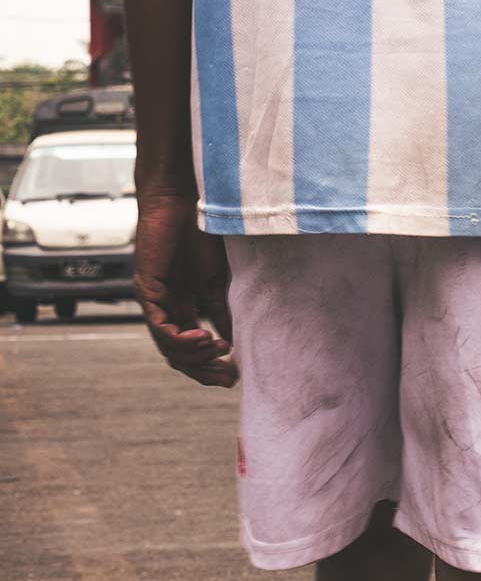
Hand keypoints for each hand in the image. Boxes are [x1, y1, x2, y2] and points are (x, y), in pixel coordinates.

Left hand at [133, 191, 237, 386]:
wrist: (185, 202)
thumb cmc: (201, 233)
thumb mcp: (218, 280)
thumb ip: (221, 311)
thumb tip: (234, 342)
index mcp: (180, 306)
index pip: (190, 347)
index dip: (210, 364)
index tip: (234, 374)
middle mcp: (163, 308)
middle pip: (178, 355)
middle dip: (203, 370)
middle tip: (227, 378)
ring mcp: (153, 301)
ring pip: (168, 347)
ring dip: (195, 355)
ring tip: (220, 350)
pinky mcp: (146, 290)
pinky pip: (161, 327)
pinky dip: (182, 339)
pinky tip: (205, 337)